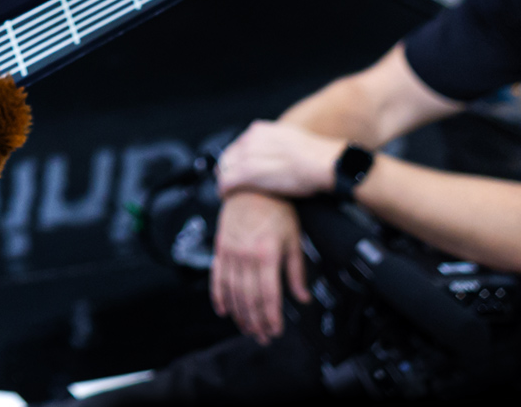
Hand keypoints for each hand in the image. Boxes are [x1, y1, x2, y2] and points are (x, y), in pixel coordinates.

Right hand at [209, 190, 309, 344]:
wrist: (251, 184)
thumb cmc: (275, 207)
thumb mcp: (293, 238)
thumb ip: (296, 271)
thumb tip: (303, 297)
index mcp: (266, 254)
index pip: (268, 295)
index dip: (271, 317)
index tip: (275, 331)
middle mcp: (245, 256)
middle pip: (249, 298)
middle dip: (256, 322)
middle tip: (261, 337)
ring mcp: (229, 252)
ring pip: (232, 292)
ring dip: (239, 314)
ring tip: (246, 328)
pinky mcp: (220, 247)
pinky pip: (217, 277)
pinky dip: (219, 295)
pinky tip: (223, 309)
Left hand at [214, 119, 342, 199]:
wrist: (323, 162)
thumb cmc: (315, 156)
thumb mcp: (292, 139)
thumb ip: (278, 143)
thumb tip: (279, 152)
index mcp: (261, 130)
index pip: (239, 144)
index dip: (236, 158)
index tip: (237, 168)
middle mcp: (251, 138)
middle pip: (228, 155)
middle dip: (226, 169)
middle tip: (228, 182)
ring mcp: (248, 154)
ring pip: (224, 168)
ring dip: (224, 180)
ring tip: (226, 191)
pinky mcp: (248, 171)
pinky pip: (226, 181)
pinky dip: (223, 189)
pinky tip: (225, 196)